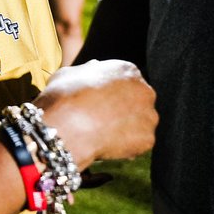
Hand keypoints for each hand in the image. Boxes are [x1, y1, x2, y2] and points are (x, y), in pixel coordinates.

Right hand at [35, 60, 156, 168]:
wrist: (67, 127)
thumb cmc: (64, 97)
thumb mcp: (69, 73)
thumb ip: (87, 70)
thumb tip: (94, 68)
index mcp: (127, 70)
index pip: (126, 79)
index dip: (112, 91)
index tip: (100, 100)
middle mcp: (145, 90)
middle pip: (137, 100)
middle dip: (123, 109)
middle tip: (102, 118)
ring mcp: (149, 116)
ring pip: (140, 122)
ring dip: (126, 127)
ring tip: (102, 133)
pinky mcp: (148, 139)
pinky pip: (137, 143)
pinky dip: (125, 145)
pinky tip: (106, 144)